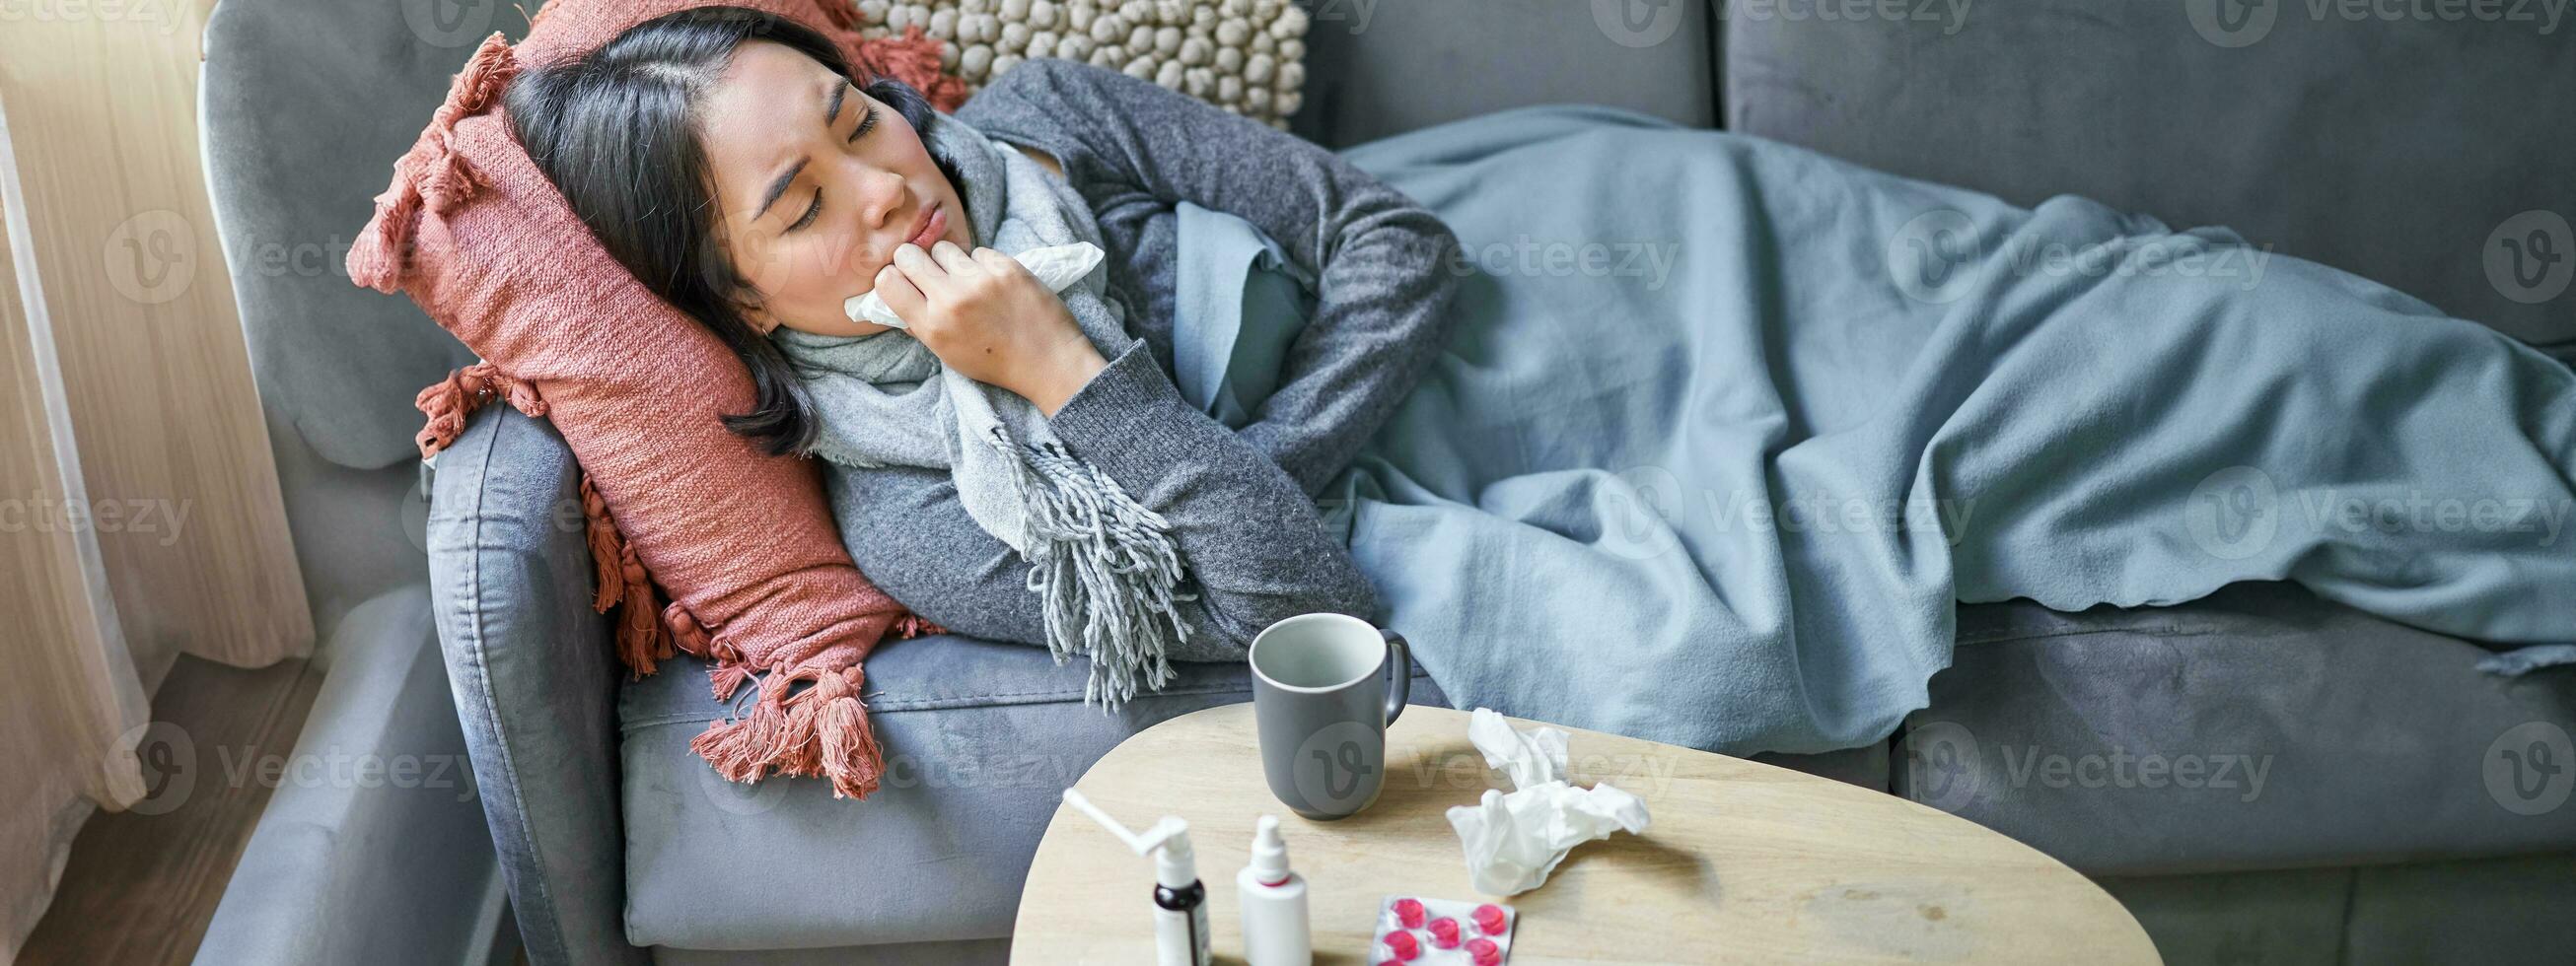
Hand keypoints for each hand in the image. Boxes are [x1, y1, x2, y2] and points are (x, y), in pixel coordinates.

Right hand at [874, 241, 1106, 415]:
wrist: (1049, 361)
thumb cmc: (996, 362)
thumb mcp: (949, 354)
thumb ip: (920, 325)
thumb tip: (896, 298)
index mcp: (932, 326)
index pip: (887, 281)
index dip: (893, 277)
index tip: (905, 281)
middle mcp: (951, 299)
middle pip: (909, 254)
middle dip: (914, 261)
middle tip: (930, 272)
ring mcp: (979, 280)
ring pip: (943, 248)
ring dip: (950, 261)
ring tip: (966, 279)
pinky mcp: (1005, 266)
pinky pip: (978, 251)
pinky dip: (982, 264)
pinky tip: (994, 283)